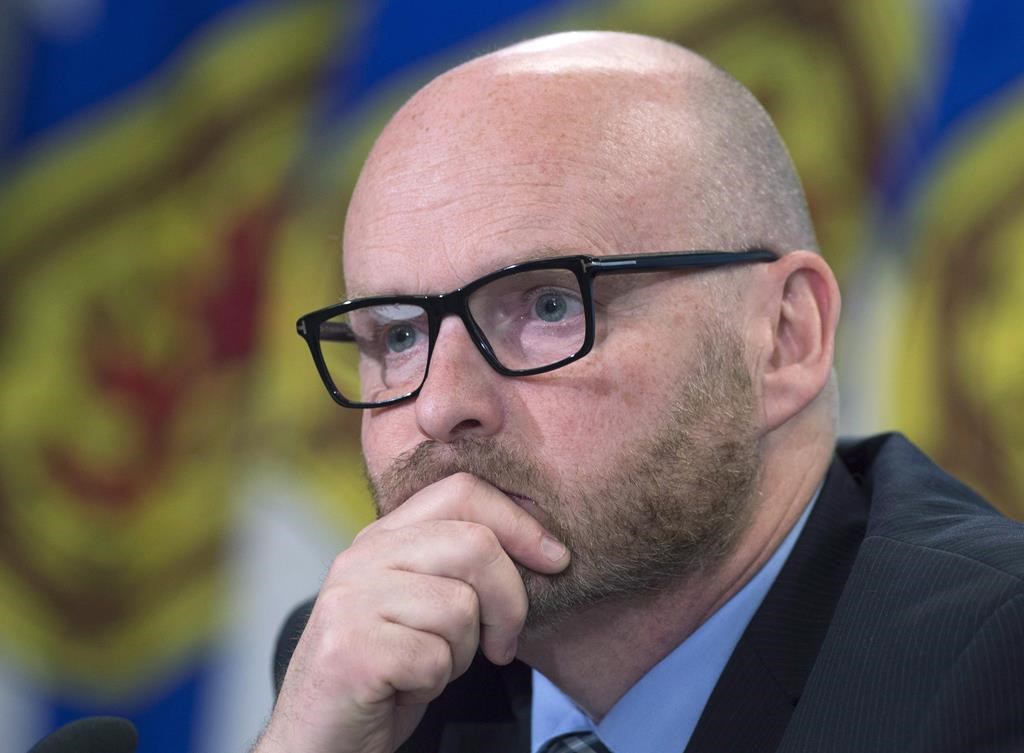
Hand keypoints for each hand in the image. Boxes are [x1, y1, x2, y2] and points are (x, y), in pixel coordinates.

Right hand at [254, 473, 569, 752]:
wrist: (318, 737)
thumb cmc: (384, 674)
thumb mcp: (423, 605)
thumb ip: (459, 567)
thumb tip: (544, 551)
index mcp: (383, 538)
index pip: (461, 492)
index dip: (519, 523)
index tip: (553, 560)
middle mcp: (361, 557)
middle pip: (474, 545)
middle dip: (509, 602)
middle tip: (502, 643)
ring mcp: (350, 601)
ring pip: (459, 607)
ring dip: (462, 653)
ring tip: (428, 666)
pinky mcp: (349, 650)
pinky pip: (434, 658)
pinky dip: (434, 685)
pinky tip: (405, 688)